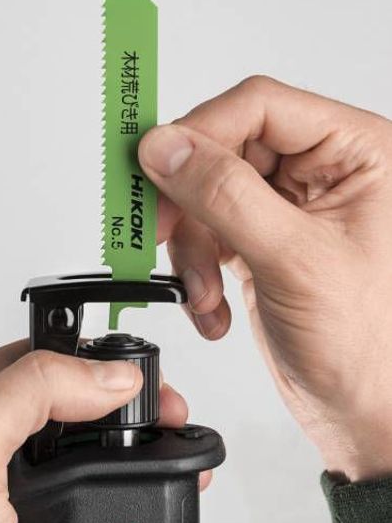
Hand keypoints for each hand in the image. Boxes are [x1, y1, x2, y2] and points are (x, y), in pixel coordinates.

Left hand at [0, 341, 195, 522]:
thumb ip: (28, 395)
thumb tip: (107, 377)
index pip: (32, 356)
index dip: (89, 360)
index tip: (135, 377)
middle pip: (71, 400)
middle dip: (123, 405)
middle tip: (166, 416)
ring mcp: (14, 488)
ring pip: (89, 447)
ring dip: (134, 449)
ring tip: (167, 452)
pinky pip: (97, 490)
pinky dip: (131, 487)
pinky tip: (149, 488)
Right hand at [139, 76, 391, 481]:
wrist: (366, 415)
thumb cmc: (369, 346)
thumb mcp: (294, 260)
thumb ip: (225, 194)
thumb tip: (166, 146)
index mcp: (357, 153)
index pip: (260, 107)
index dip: (201, 132)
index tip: (154, 163)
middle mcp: (324, 172)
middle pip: (224, 151)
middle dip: (190, 204)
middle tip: (163, 234)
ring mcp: (290, 208)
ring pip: (207, 194)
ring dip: (192, 248)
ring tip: (202, 294)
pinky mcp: (264, 241)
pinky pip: (208, 233)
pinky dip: (196, 270)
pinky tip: (212, 307)